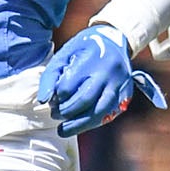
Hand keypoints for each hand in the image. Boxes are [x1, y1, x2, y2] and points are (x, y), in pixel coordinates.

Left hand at [36, 24, 165, 135]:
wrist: (115, 40)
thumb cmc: (85, 49)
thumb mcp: (65, 54)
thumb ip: (51, 76)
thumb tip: (43, 100)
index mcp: (91, 59)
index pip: (68, 86)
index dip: (56, 97)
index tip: (51, 100)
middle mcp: (108, 73)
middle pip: (84, 101)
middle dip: (66, 112)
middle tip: (55, 115)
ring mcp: (120, 85)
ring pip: (99, 112)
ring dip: (79, 125)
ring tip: (63, 129)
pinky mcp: (126, 95)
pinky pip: (108, 115)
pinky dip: (92, 123)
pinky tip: (80, 124)